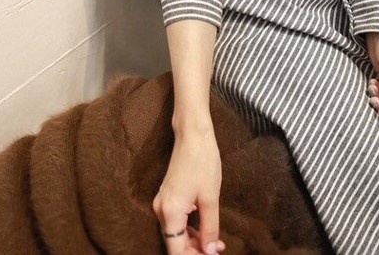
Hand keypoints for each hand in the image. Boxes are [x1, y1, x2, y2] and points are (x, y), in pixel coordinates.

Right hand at [153, 126, 225, 253]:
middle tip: (217, 249)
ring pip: (175, 234)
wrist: (193, 135)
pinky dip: (189, 229)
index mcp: (170, 212)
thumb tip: (209, 251)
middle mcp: (161, 210)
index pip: (176, 251)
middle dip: (195, 250)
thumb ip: (209, 228)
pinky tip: (204, 229)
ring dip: (193, 241)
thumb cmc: (203, 162)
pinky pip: (175, 221)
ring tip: (215, 242)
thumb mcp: (210, 198)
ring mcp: (162, 203)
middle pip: (174, 244)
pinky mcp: (167, 197)